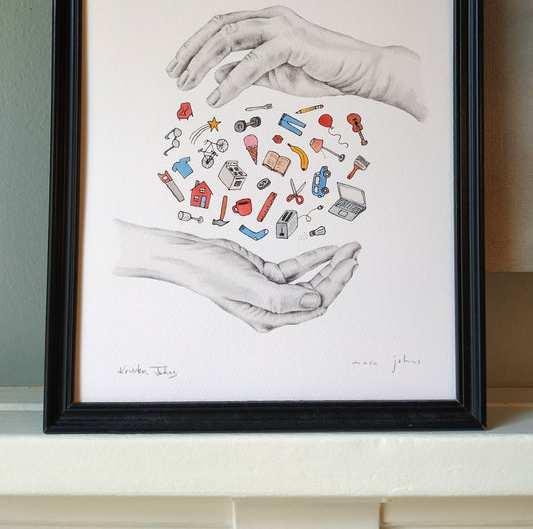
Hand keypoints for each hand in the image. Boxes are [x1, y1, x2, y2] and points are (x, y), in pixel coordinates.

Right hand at [114, 220, 359, 331]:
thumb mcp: (248, 286)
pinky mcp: (267, 274)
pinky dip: (312, 258)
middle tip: (354, 255)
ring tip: (348, 250)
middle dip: (337, 274)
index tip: (349, 266)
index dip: (334, 286)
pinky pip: (296, 268)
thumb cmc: (211, 273)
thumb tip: (316, 300)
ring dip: (328, 264)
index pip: (313, 305)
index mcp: (270, 317)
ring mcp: (271, 290)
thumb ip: (283, 297)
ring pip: (308, 279)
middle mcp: (273, 307)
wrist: (190, 256)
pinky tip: (328, 249)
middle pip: (314, 292)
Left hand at [167, 6, 425, 120]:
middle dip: (191, 52)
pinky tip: (218, 97)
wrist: (359, 73)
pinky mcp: (291, 41)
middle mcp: (270, 17)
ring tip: (188, 85)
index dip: (195, 46)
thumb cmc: (322, 72)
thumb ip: (247, 72)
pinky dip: (232, 79)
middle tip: (175, 77)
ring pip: (229, 37)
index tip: (178, 68)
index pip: (220, 27)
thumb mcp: (275, 76)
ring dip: (203, 62)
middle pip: (218, 27)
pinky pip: (253, 60)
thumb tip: (218, 74)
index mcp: (265, 21)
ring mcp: (280, 25)